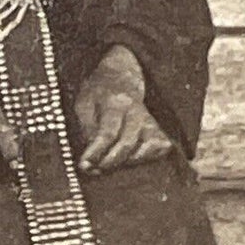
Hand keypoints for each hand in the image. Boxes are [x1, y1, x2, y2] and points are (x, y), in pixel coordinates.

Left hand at [75, 45, 172, 173]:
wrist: (121, 76)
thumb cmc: (99, 93)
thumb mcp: (84, 104)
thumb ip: (87, 129)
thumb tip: (91, 155)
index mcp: (116, 102)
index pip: (107, 132)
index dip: (96, 152)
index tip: (84, 165)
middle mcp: (137, 112)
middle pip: (127, 143)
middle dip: (109, 161)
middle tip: (94, 169)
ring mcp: (151, 121)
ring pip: (145, 149)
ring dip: (126, 162)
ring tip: (108, 164)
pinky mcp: (161, 129)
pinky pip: (158, 149)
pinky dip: (144, 158)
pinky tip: (128, 159)